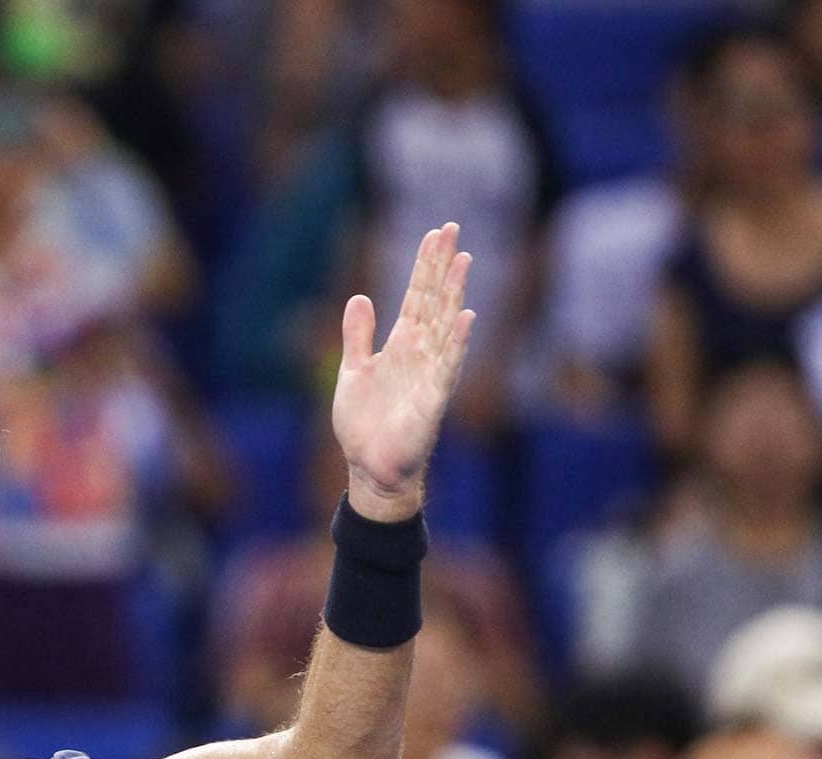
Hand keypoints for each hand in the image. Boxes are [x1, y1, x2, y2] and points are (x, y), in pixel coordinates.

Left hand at [334, 223, 473, 521]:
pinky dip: (457, 342)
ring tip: (463, 260)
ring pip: (445, 325)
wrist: (369, 466)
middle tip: (451, 229)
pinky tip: (467, 317)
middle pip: (434, 301)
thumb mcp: (354, 370)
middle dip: (441, 266)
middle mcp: (420, 353)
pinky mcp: (433, 398)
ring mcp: (430, 373)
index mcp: (401, 345)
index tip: (435, 234)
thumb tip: (360, 297)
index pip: (417, 296)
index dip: (425, 266)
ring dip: (454, 293)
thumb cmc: (365, 423)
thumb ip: (359, 335)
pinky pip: (448, 366)